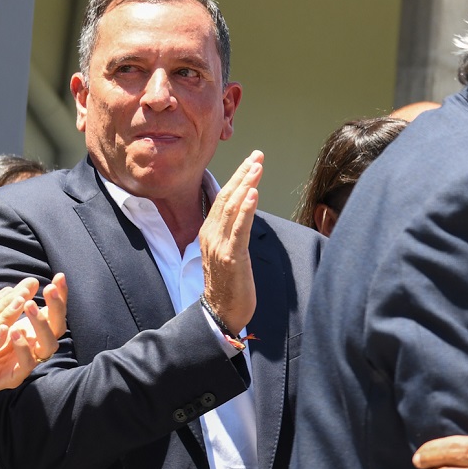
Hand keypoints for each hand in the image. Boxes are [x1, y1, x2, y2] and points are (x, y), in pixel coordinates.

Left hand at [0, 275, 68, 403]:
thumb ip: (13, 302)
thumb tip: (29, 281)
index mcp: (35, 330)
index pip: (54, 311)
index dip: (60, 295)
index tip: (59, 276)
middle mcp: (37, 344)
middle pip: (58, 326)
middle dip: (56, 307)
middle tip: (48, 289)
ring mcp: (30, 360)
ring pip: (49, 345)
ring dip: (41, 325)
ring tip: (29, 305)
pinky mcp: (16, 375)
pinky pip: (27, 363)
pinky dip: (23, 348)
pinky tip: (14, 332)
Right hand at [199, 151, 260, 333]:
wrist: (220, 312)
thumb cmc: (229, 284)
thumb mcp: (229, 253)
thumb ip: (233, 233)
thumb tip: (244, 215)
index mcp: (210, 232)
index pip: (223, 198)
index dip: (237, 178)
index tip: (252, 161)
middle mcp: (211, 235)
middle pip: (226, 198)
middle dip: (243, 174)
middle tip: (257, 155)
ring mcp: (219, 245)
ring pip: (231, 208)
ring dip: (246, 185)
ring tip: (256, 166)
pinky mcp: (231, 257)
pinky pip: (238, 229)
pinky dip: (245, 210)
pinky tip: (253, 194)